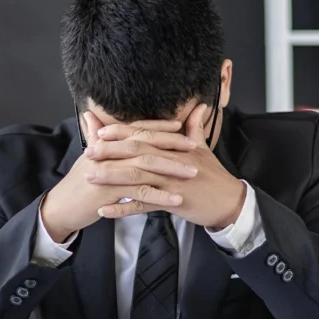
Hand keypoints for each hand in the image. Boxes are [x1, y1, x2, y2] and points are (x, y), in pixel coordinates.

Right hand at [39, 112, 199, 242]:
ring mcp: (107, 172)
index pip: (136, 129)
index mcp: (105, 144)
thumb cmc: (78, 185)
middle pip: (144, 144)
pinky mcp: (109, 193)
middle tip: (195, 146)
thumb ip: (94, 136)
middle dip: (171, 144)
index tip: (180, 125)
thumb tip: (91, 115)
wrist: (60, 208)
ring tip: (193, 173)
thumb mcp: (88, 159)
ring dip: (171, 169)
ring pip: (145, 166)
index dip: (158, 126)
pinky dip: (159, 195)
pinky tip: (177, 198)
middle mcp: (107, 154)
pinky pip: (139, 192)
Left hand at [89, 104, 246, 229]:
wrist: (230, 201)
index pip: (144, 135)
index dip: (122, 132)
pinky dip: (123, 208)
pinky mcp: (172, 201)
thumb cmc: (215, 175)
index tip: (101, 132)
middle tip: (88, 152)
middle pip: (136, 152)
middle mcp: (171, 161)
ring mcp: (170, 181)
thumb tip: (198, 107)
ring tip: (89, 177)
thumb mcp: (205, 148)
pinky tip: (105, 211)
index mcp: (175, 147)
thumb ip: (196, 128)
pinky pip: (143, 205)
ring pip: (136, 177)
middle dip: (110, 151)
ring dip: (111, 177)